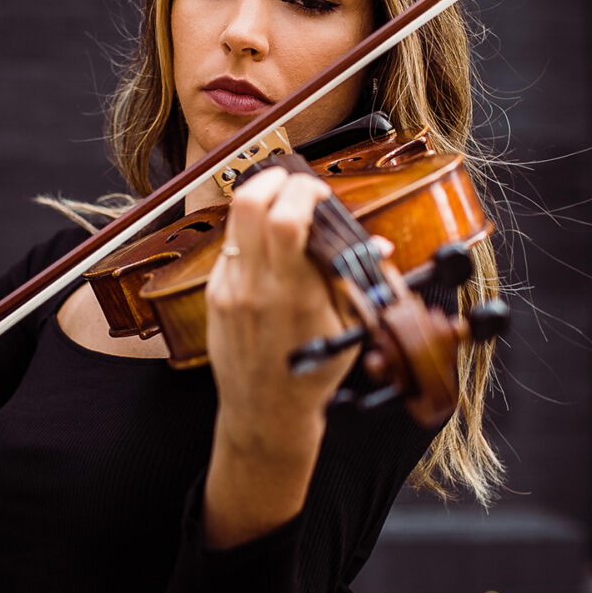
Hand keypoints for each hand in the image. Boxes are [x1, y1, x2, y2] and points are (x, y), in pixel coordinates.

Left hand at [205, 167, 355, 457]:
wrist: (265, 412)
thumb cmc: (312, 373)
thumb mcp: (346, 328)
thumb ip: (357, 280)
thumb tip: (378, 244)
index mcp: (294, 293)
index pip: (287, 218)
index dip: (303, 191)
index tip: (319, 193)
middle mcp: (255, 286)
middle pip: (248, 204)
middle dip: (273, 179)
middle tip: (292, 182)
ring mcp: (229, 289)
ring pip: (233, 220)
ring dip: (258, 201)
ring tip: (281, 206)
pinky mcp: (214, 295)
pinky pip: (229, 248)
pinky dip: (249, 234)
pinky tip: (268, 246)